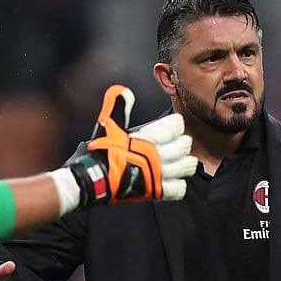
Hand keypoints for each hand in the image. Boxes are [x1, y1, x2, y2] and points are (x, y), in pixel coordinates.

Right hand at [64, 84, 195, 207]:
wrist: (95, 178)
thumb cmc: (102, 152)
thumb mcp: (108, 125)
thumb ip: (117, 107)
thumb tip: (122, 90)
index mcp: (146, 138)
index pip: (173, 127)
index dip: (176, 124)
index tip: (176, 124)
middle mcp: (155, 155)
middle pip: (182, 146)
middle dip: (182, 144)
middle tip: (181, 143)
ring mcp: (157, 173)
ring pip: (183, 167)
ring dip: (185, 163)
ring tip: (185, 161)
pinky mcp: (155, 190)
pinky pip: (177, 189)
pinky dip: (178, 185)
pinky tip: (176, 180)